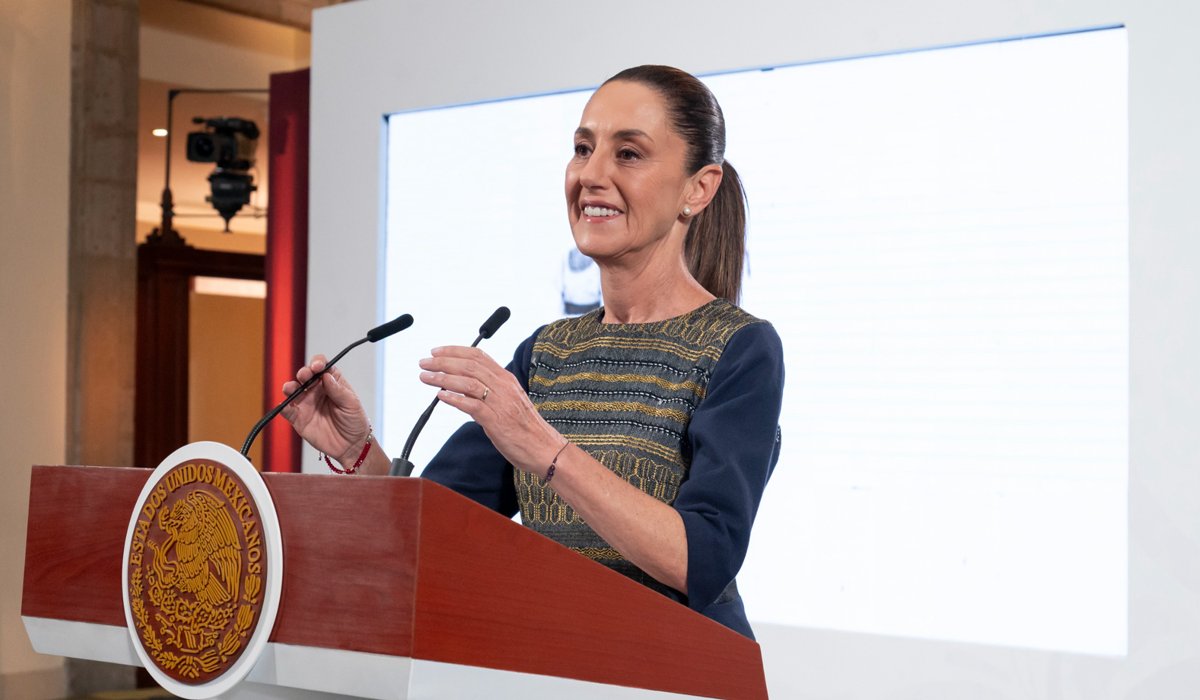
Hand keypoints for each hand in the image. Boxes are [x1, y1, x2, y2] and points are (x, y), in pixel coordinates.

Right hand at [280, 355, 370, 465]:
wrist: (351, 446)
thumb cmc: (354, 422)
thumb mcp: (351, 404)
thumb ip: (338, 390)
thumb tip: (326, 376)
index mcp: (331, 383)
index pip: (322, 367)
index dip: (318, 363)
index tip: (318, 366)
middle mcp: (317, 390)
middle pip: (306, 376)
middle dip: (304, 373)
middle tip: (305, 376)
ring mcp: (307, 403)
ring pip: (293, 390)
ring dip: (290, 387)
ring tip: (291, 388)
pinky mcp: (299, 418)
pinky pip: (288, 411)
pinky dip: (283, 407)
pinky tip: (285, 405)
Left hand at [418, 346, 563, 475]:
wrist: (544, 448)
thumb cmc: (525, 427)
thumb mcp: (507, 401)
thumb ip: (487, 391)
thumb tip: (461, 387)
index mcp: (506, 379)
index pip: (478, 356)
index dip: (454, 351)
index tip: (436, 352)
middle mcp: (504, 387)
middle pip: (469, 366)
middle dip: (443, 362)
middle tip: (424, 363)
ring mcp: (501, 403)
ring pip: (468, 382)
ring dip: (443, 378)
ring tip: (426, 377)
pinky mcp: (497, 421)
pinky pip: (472, 406)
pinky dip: (454, 399)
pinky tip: (440, 396)